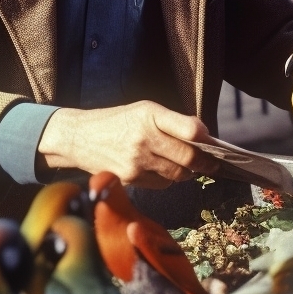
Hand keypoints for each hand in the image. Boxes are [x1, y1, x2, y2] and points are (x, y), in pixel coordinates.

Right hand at [36, 100, 221, 188]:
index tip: (212, 142)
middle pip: (188, 157)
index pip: (189, 130)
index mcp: (149, 116)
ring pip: (177, 174)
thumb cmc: (116, 121)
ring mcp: (136, 161)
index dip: (205, 138)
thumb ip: (173, 121)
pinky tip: (163, 169)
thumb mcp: (144, 110)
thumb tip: (203, 134)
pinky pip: (162, 183)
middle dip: (205, 162)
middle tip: (213, 163)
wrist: (79, 138)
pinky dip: (168, 178)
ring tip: (190, 166)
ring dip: (188, 172)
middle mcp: (143, 138)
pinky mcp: (130, 179)